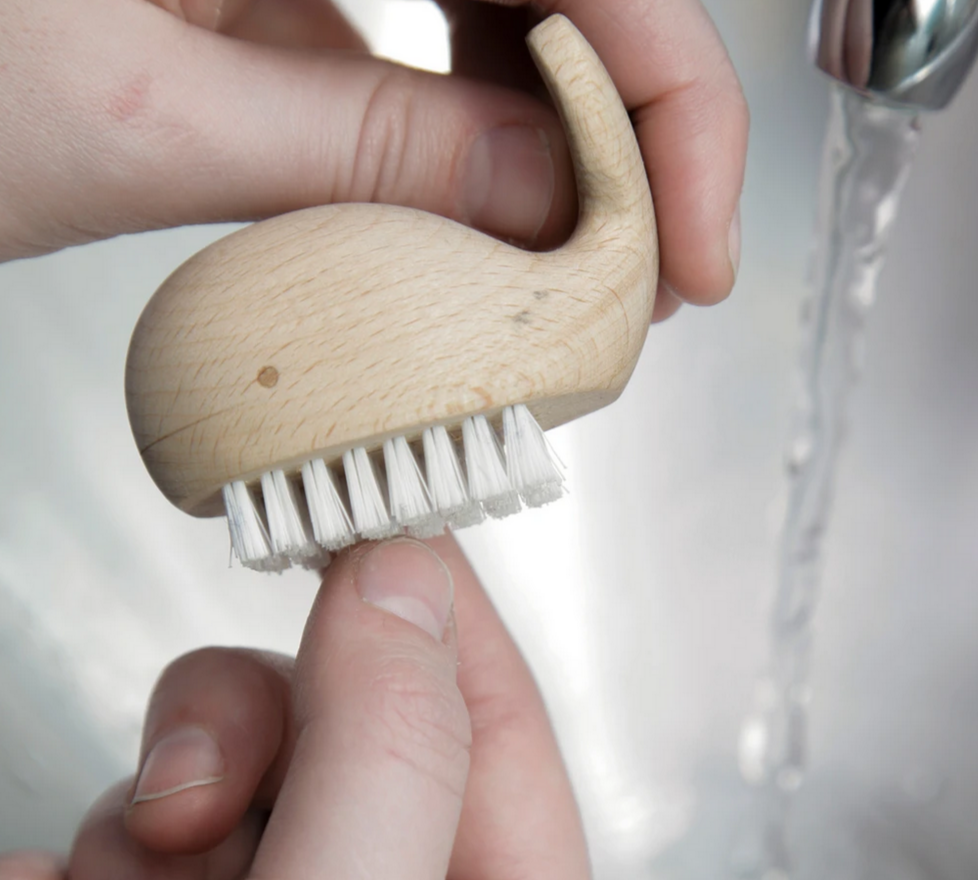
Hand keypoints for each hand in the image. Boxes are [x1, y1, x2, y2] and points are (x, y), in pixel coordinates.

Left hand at [0, 0, 746, 317]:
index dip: (671, 97)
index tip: (700, 244)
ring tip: (581, 249)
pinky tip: (470, 199)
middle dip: (628, 117)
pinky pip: (399, 14)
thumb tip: (551, 204)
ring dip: (549, 121)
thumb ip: (370, 156)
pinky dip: (452, 115)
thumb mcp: (135, 119)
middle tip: (656, 262)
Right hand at [0, 536, 588, 877]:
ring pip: (230, 764)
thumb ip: (388, 753)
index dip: (443, 607)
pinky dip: (95, 848)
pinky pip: (137, 824)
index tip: (384, 516)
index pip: (499, 719)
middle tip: (202, 787)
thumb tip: (401, 580)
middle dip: (259, 718)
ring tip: (134, 874)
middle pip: (345, 719)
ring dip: (158, 800)